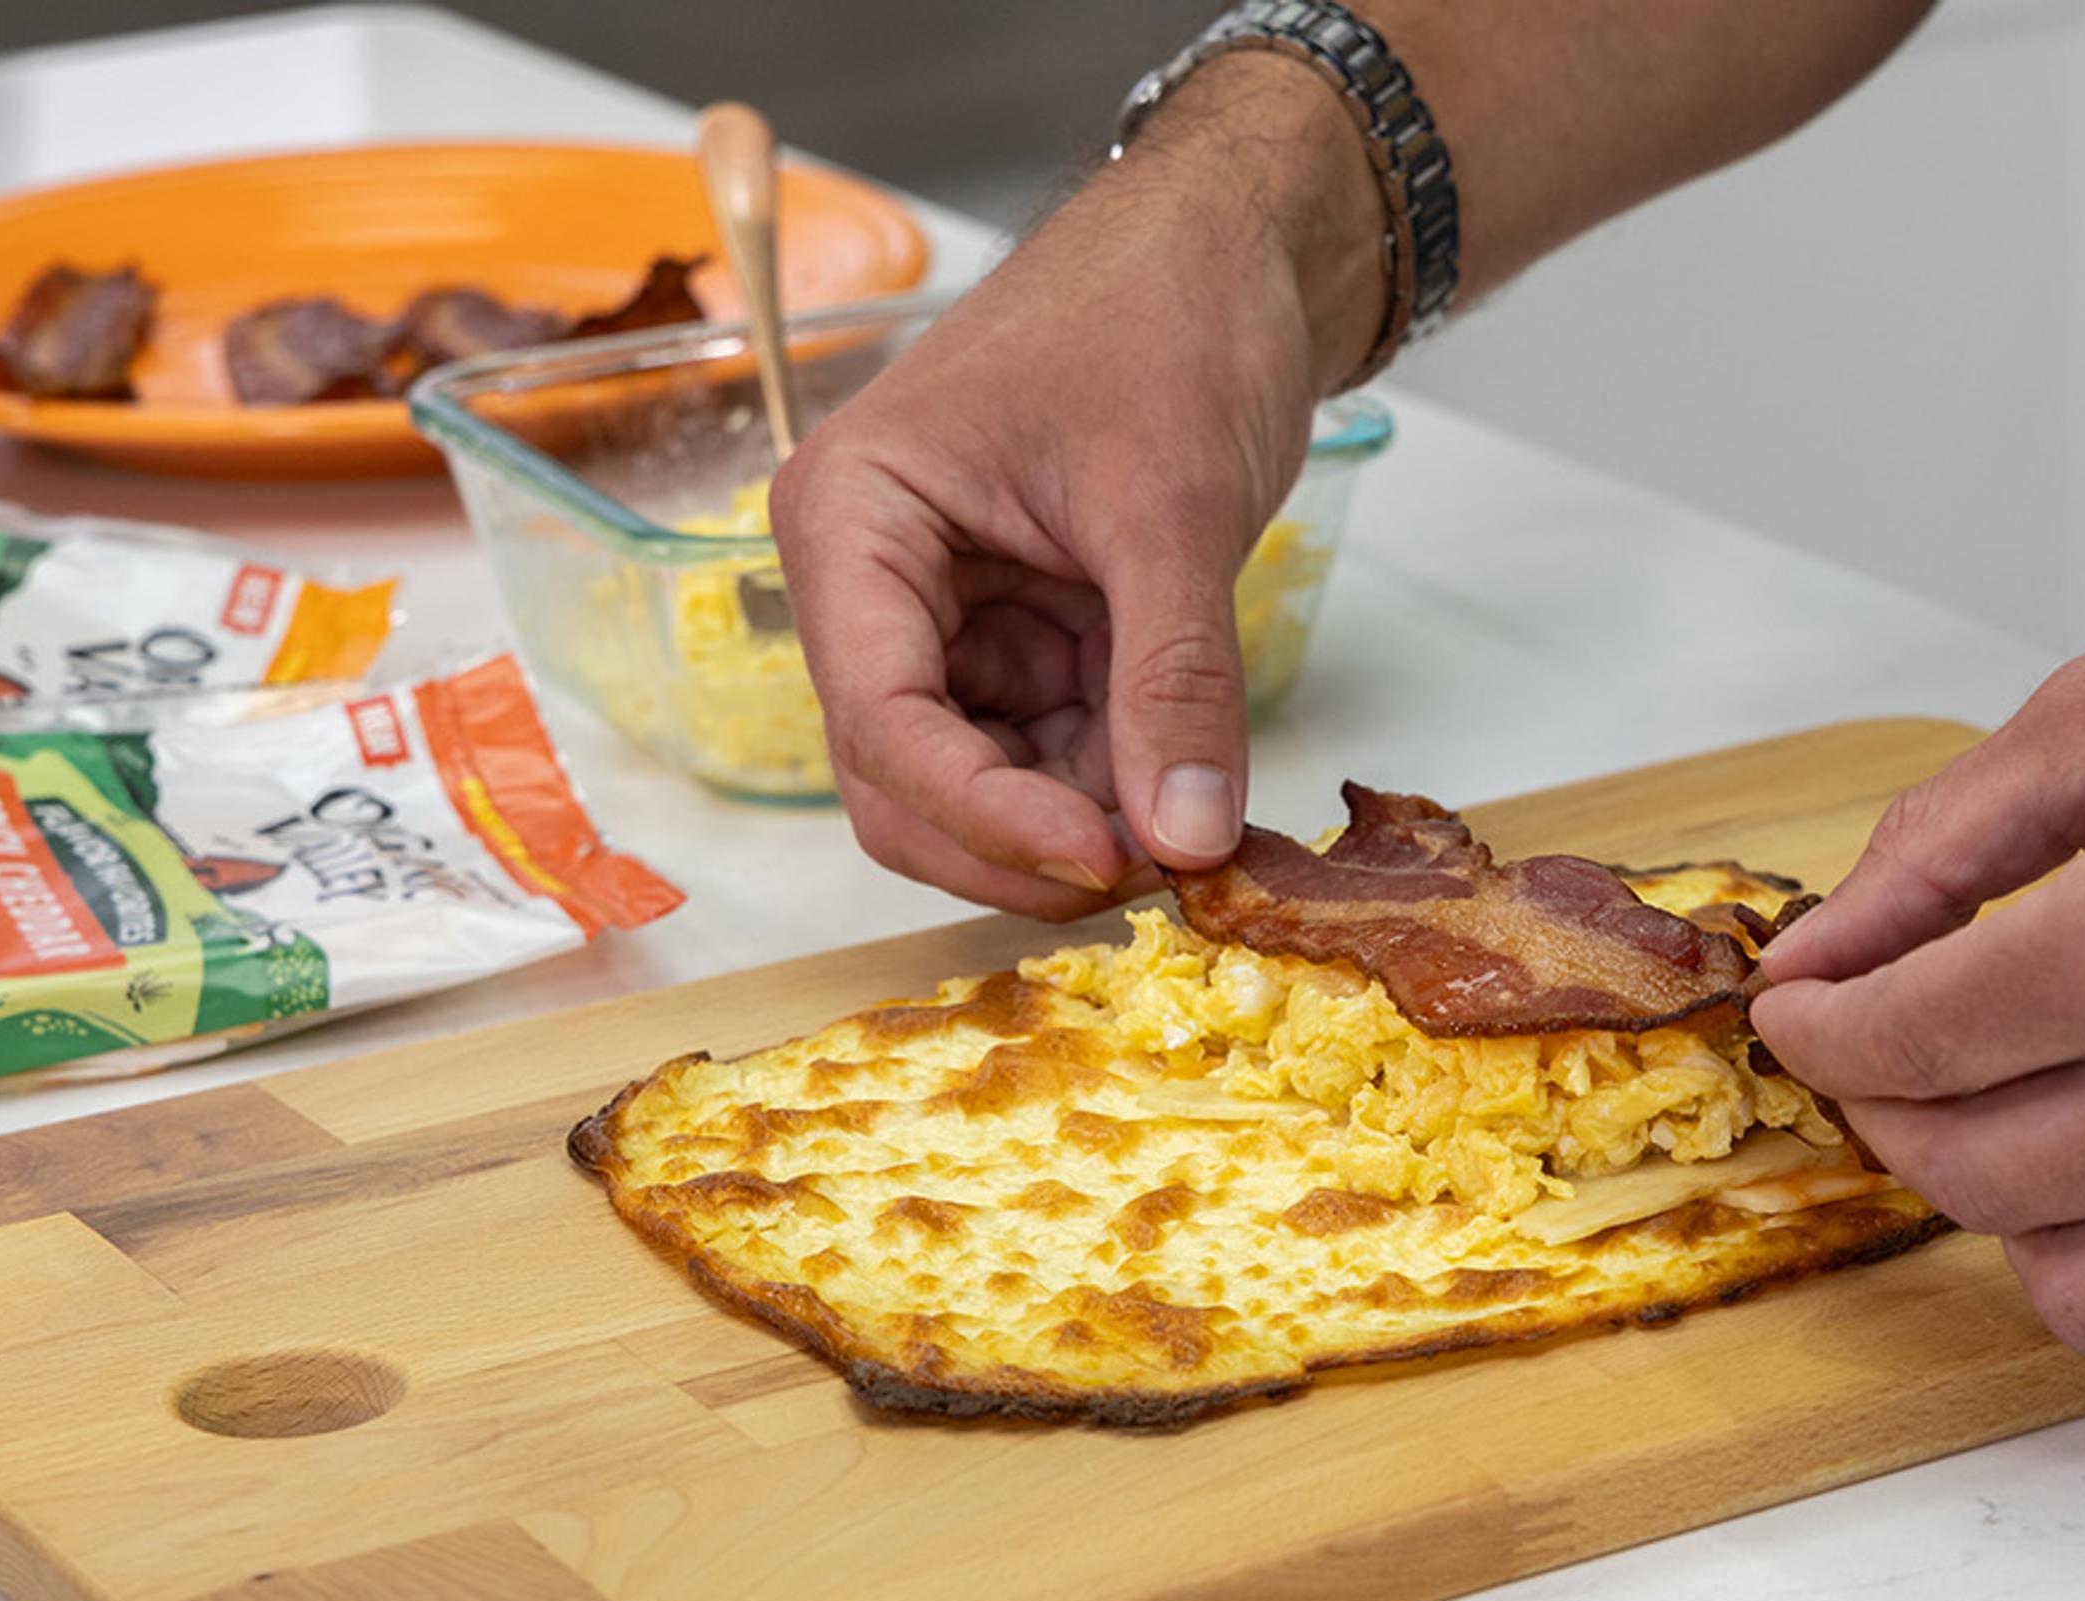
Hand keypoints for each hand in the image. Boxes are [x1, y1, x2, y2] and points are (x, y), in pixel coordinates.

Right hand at [771, 59, 1382, 916]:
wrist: (1232, 248)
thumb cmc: (1164, 314)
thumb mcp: (1171, 505)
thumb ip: (1173, 680)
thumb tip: (1183, 833)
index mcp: (852, 522)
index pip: (879, 723)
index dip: (985, 816)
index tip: (1103, 861)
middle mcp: (873, 584)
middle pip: (907, 783)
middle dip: (1025, 841)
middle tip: (1159, 869)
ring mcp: (950, 621)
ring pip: (981, 788)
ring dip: (1080, 826)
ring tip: (1194, 827)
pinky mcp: (1025, 638)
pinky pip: (1047, 754)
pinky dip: (1114, 788)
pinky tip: (1190, 796)